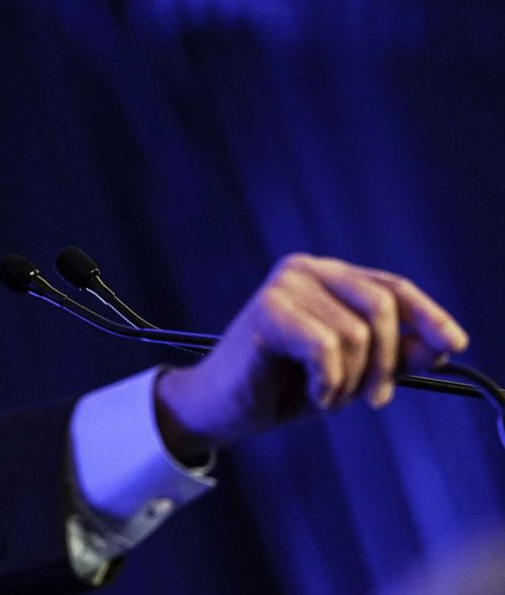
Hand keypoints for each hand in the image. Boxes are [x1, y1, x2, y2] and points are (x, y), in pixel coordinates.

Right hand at [154, 254, 468, 458]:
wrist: (222, 408)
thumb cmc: (281, 386)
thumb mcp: (350, 373)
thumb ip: (391, 356)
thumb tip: (438, 347)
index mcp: (324, 276)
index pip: (391, 286)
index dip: (429, 315)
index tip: (454, 346)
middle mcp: (303, 270)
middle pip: (381, 307)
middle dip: (387, 363)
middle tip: (376, 401)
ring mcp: (282, 287)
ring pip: (355, 335)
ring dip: (349, 381)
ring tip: (326, 396)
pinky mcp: (265, 311)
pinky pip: (326, 348)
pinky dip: (327, 383)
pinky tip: (312, 394)